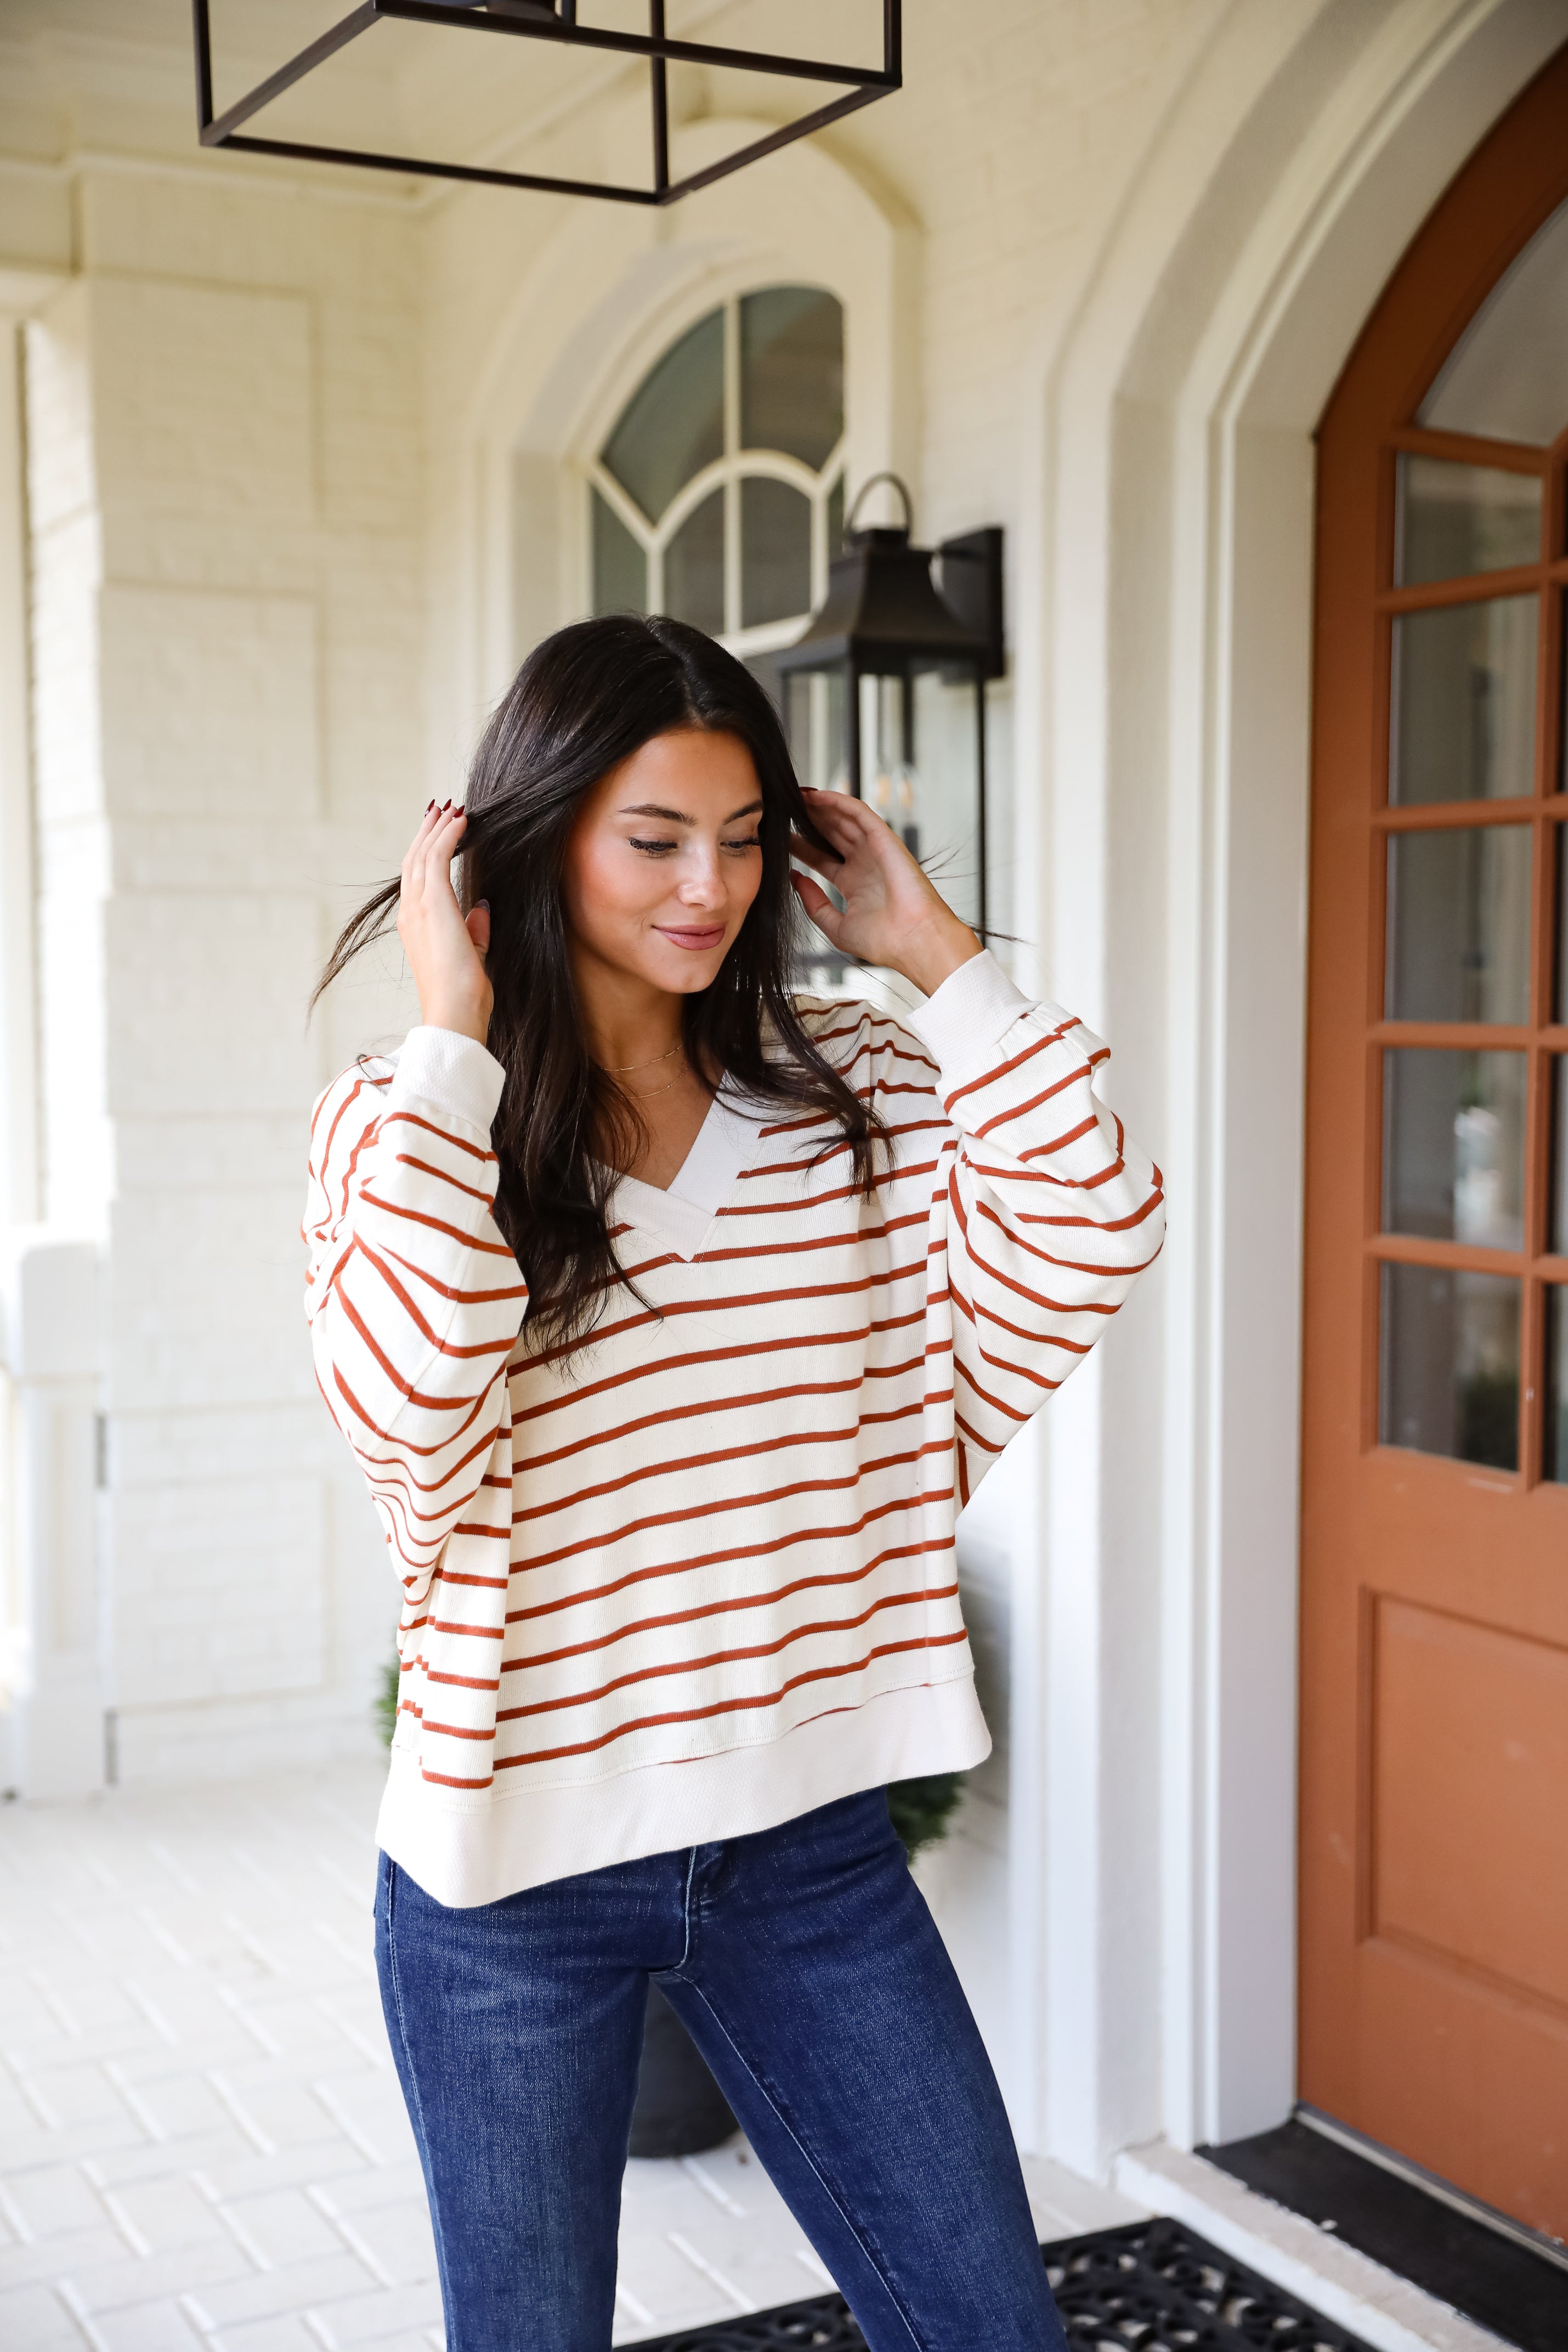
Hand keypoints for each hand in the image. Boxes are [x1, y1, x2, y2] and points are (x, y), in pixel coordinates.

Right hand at [397, 800, 492, 1044]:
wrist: (455, 1011)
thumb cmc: (464, 993)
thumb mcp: (472, 954)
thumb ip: (474, 930)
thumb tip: (481, 908)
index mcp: (415, 925)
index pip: (418, 879)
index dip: (427, 852)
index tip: (439, 832)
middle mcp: (411, 913)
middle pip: (414, 860)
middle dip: (427, 832)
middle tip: (440, 810)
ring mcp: (418, 907)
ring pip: (422, 854)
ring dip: (438, 828)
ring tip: (451, 809)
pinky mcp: (433, 904)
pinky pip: (437, 858)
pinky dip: (448, 835)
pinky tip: (462, 821)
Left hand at [790, 788, 980, 997]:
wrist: (913, 941)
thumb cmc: (883, 941)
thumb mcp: (836, 926)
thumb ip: (813, 903)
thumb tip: (795, 878)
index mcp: (854, 884)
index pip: (821, 858)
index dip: (801, 845)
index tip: (779, 837)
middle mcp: (864, 864)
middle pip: (831, 834)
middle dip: (808, 821)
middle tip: (784, 809)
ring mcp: (875, 850)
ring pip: (843, 820)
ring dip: (821, 807)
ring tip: (796, 797)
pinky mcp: (885, 839)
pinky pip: (859, 813)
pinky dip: (839, 802)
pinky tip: (817, 797)